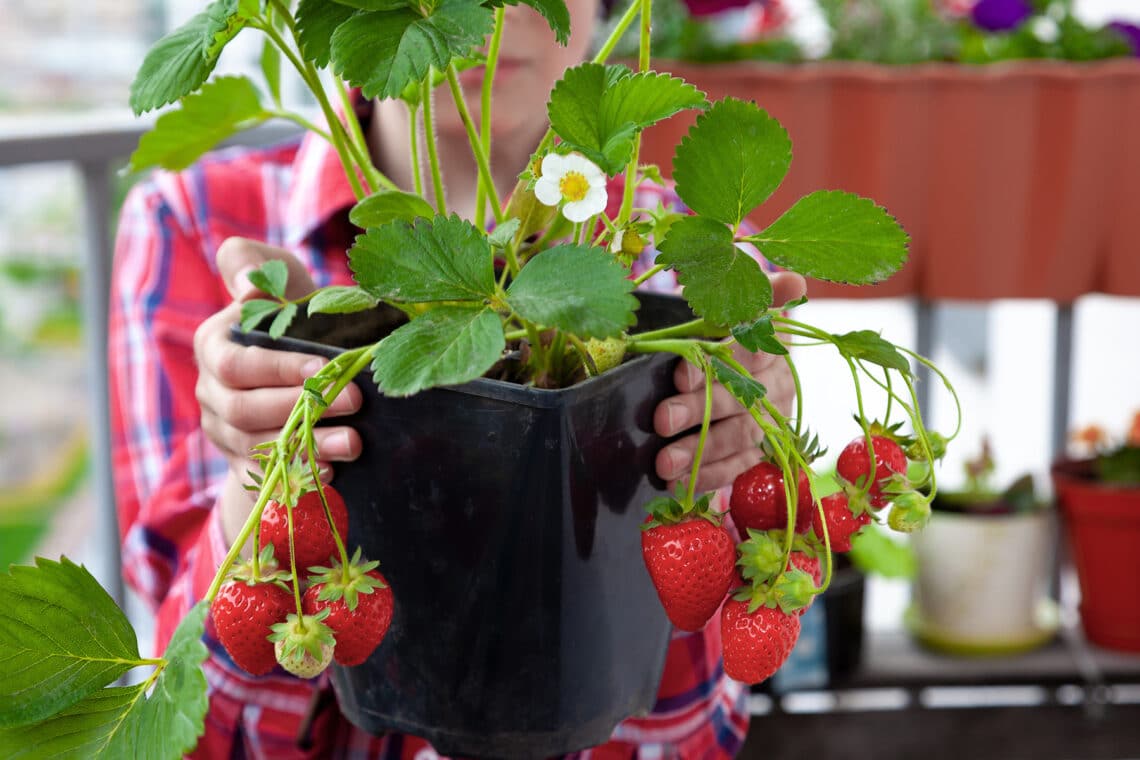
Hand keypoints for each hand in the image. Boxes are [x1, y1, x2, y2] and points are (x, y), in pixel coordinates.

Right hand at [192, 238, 362, 541]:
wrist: (299, 369)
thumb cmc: (295, 314)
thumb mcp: (277, 278)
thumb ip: (253, 264)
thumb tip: (249, 284)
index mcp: (214, 346)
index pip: (236, 364)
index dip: (277, 368)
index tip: (324, 367)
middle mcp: (212, 391)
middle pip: (243, 409)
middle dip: (302, 407)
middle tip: (355, 401)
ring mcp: (224, 431)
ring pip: (257, 447)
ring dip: (309, 445)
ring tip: (355, 441)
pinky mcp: (243, 462)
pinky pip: (266, 477)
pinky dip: (300, 474)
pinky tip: (335, 472)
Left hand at [653, 272, 807, 492]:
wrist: (729, 356)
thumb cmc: (716, 324)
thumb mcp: (722, 303)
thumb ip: (746, 294)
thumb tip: (794, 282)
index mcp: (771, 341)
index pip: (748, 350)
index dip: (715, 362)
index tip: (679, 372)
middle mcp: (776, 381)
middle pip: (741, 398)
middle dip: (699, 410)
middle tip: (661, 419)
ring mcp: (771, 418)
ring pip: (740, 436)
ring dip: (701, 452)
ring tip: (663, 463)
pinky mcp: (759, 448)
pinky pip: (738, 466)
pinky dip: (708, 476)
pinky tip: (677, 483)